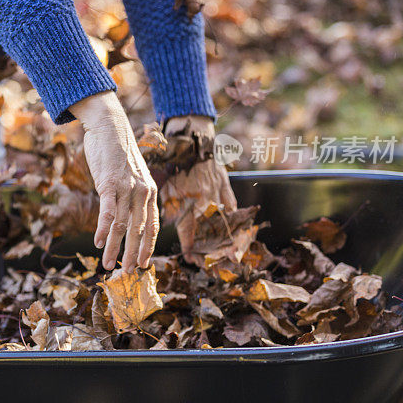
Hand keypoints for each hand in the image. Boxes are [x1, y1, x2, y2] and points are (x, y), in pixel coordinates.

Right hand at [69, 91, 158, 271]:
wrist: (109, 125)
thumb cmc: (118, 151)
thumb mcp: (131, 174)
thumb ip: (131, 194)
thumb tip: (124, 214)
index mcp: (149, 191)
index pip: (153, 225)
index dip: (148, 247)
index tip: (144, 264)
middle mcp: (142, 191)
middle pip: (139, 230)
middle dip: (134, 255)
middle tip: (128, 273)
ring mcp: (126, 187)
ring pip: (122, 225)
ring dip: (115, 248)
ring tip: (108, 265)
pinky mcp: (109, 183)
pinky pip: (108, 212)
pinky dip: (104, 230)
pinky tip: (99, 243)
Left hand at [161, 115, 236, 257]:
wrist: (191, 139)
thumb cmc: (174, 162)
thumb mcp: (165, 185)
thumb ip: (168, 205)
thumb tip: (165, 222)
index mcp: (187, 199)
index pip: (188, 229)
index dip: (189, 245)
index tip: (189, 257)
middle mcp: (205, 199)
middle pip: (210, 230)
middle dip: (209, 249)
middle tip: (207, 262)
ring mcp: (218, 192)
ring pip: (225, 220)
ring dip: (227, 238)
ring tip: (230, 255)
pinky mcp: (226, 185)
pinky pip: (233, 206)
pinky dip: (236, 218)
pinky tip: (237, 230)